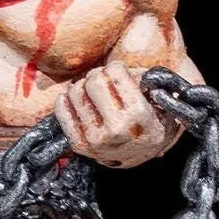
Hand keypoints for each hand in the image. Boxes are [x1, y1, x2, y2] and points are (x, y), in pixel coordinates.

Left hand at [55, 63, 169, 168]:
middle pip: (93, 81)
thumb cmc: (151, 119)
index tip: (119, 74)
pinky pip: (61, 109)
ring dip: (83, 87)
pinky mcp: (80, 145)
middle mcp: (116, 129)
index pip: (114, 71)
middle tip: (105, 82)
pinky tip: (79, 102)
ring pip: (75, 91)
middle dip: (99, 75)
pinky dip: (66, 99)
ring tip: (94, 94)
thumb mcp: (157, 96)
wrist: (144, 153)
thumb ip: (140, 77)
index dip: (116, 68)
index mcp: (138, 114)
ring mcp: (96, 139)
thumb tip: (114, 66)